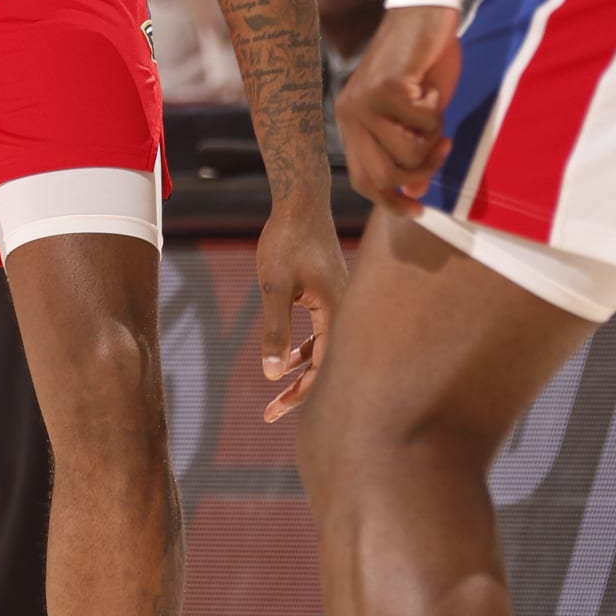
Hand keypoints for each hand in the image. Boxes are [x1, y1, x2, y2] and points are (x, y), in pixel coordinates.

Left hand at [256, 188, 345, 423]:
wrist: (301, 200)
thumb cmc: (287, 239)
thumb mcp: (274, 285)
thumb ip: (275, 330)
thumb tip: (272, 374)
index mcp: (336, 312)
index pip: (323, 369)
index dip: (300, 396)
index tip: (274, 413)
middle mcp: (345, 311)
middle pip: (327, 366)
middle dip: (300, 392)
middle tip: (270, 415)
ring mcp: (340, 302)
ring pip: (325, 350)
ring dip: (302, 372)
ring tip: (277, 394)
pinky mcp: (332, 295)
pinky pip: (323, 333)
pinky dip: (306, 349)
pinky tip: (288, 360)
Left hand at [337, 5, 459, 218]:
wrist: (423, 15)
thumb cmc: (423, 64)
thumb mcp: (419, 116)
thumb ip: (411, 150)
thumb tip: (415, 193)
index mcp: (351, 123)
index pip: (364, 180)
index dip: (390, 201)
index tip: (420, 209)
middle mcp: (349, 115)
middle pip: (385, 176)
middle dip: (423, 168)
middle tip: (443, 144)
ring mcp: (363, 103)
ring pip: (408, 153)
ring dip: (432, 134)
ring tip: (431, 105)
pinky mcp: (384, 89)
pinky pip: (423, 124)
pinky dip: (436, 109)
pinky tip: (427, 85)